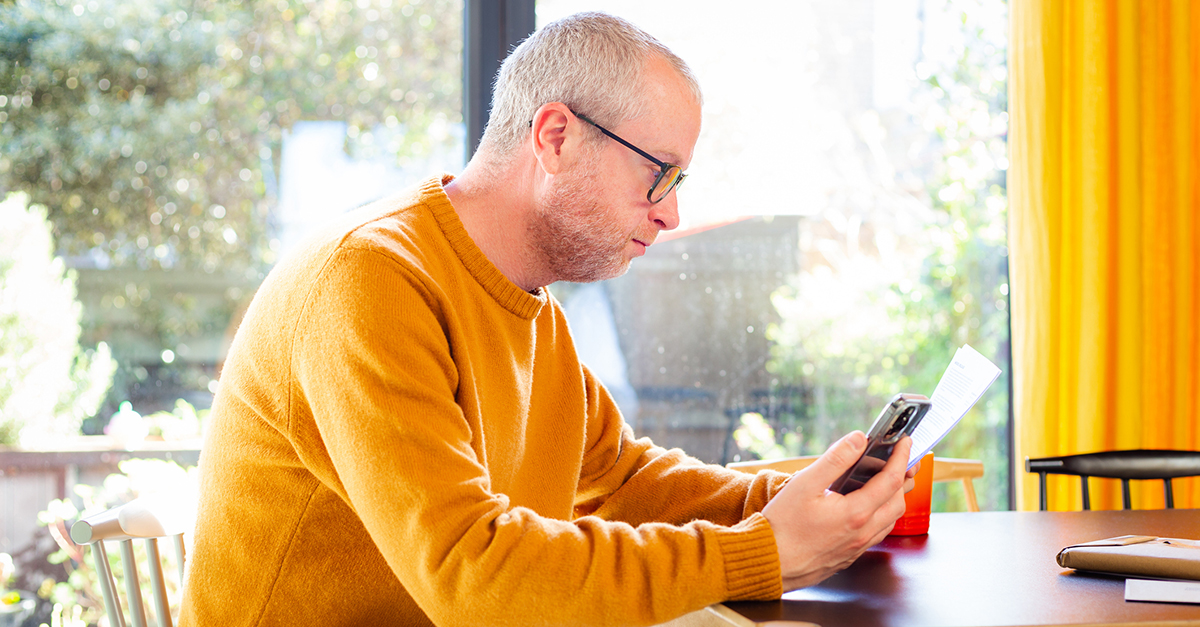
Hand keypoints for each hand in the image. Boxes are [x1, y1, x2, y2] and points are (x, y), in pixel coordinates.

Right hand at [761, 432, 911, 590]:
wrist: (771, 562)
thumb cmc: (783, 526)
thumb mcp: (805, 484)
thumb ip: (835, 460)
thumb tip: (858, 440)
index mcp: (855, 513)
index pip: (891, 480)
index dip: (901, 457)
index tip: (905, 443)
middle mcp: (862, 532)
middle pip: (898, 502)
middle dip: (903, 479)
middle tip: (901, 461)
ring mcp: (857, 547)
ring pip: (890, 521)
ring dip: (894, 499)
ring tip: (887, 483)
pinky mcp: (849, 556)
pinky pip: (877, 535)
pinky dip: (882, 516)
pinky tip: (868, 509)